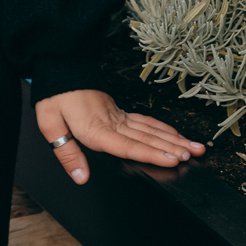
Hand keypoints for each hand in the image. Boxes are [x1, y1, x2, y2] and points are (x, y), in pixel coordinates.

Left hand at [35, 89, 205, 184]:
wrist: (60, 67)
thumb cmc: (55, 95)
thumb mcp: (50, 123)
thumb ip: (67, 153)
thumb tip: (82, 178)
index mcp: (96, 129)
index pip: (129, 145)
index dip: (153, 153)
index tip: (174, 159)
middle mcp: (112, 123)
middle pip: (147, 138)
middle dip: (173, 147)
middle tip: (196, 154)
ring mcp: (118, 116)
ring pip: (151, 129)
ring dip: (174, 139)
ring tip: (195, 147)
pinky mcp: (119, 111)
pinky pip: (145, 120)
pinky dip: (162, 128)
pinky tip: (174, 134)